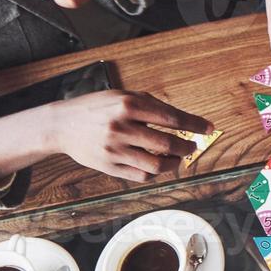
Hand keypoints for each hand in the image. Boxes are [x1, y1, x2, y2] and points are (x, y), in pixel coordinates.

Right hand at [41, 90, 212, 181]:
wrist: (62, 125)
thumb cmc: (97, 108)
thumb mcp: (123, 96)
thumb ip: (151, 105)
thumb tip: (182, 118)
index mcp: (128, 106)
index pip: (171, 118)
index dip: (194, 125)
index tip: (208, 128)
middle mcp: (121, 127)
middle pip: (167, 144)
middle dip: (187, 147)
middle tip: (192, 146)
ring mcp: (114, 150)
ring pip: (156, 165)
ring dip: (174, 163)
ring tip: (178, 158)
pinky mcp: (109, 166)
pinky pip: (140, 175)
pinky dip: (156, 172)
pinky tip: (160, 164)